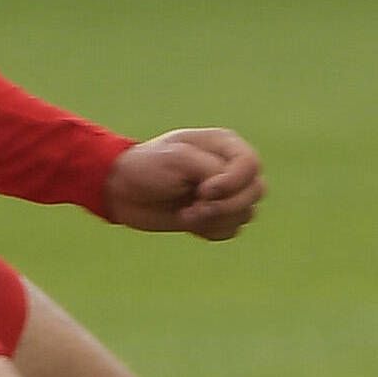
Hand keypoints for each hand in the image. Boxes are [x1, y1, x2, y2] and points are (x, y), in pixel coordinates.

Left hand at [105, 128, 262, 240]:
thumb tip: (227, 193)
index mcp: (225, 145)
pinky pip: (232, 230)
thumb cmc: (147, 167)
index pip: (251, 165)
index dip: (233, 183)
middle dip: (226, 206)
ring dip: (216, 220)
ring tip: (186, 214)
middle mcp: (230, 168)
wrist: (121, 191)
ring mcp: (225, 193)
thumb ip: (212, 170)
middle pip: (256, 191)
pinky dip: (212, 231)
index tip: (203, 191)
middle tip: (194, 207)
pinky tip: (188, 222)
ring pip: (246, 213)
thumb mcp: (179, 159)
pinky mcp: (215, 216)